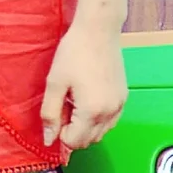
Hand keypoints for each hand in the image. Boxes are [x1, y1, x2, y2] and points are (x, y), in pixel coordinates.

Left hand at [41, 17, 126, 149]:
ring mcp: (119, 105)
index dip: (60, 133)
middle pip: (88, 141)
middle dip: (73, 132)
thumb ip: (50, 115)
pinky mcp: (123, 97)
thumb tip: (49, 140)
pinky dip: (98, 120)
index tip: (56, 114)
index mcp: (92, 111)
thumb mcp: (55, 83)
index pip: (74, 142)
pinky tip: (89, 101)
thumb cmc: (74, 53)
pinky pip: (110, 121)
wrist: (99, 30)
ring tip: (76, 103)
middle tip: (64, 107)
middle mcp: (110, 112)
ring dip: (86, 127)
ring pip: (100, 133)